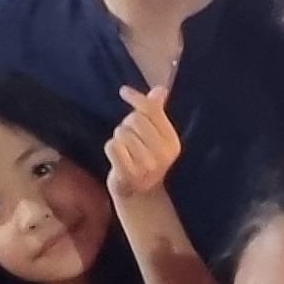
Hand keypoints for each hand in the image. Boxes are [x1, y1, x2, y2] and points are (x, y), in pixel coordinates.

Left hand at [107, 79, 181, 201]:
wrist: (139, 194)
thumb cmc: (145, 158)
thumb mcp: (155, 136)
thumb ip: (156, 112)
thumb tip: (160, 89)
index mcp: (172, 142)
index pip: (152, 110)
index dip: (136, 98)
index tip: (123, 92)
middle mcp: (163, 155)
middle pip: (135, 119)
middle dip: (127, 125)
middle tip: (130, 139)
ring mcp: (147, 167)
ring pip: (121, 133)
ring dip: (118, 139)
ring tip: (126, 151)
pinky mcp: (129, 175)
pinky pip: (112, 146)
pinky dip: (111, 149)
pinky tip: (118, 159)